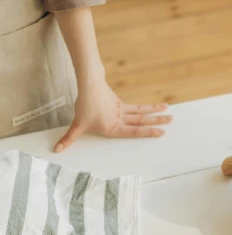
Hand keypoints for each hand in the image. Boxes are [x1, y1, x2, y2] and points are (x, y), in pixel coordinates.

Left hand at [54, 79, 171, 151]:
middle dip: (157, 121)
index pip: (133, 131)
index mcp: (113, 127)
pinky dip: (145, 108)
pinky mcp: (120, 104)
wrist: (89, 85)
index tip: (161, 132)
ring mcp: (122, 111)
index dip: (148, 132)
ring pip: (141, 112)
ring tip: (168, 111)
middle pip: (142, 120)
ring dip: (155, 112)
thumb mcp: (77, 125)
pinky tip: (153, 107)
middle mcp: (120, 119)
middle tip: (171, 120)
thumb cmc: (85, 106)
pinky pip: (136, 107)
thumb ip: (69, 138)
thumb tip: (57, 149)